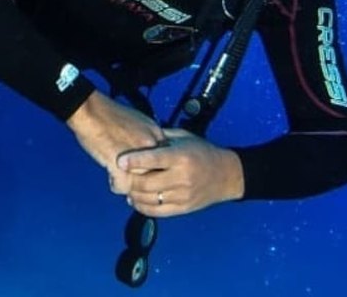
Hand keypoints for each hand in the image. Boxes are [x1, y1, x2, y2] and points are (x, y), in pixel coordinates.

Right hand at [65, 92, 164, 193]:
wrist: (90, 110)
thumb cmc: (108, 114)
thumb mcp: (139, 121)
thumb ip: (148, 138)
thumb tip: (151, 152)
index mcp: (157, 134)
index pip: (167, 162)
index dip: (156, 170)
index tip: (148, 173)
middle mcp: (151, 146)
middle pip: (157, 175)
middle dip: (145, 182)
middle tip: (135, 182)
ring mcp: (137, 157)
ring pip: (141, 185)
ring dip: (131, 186)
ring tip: (121, 179)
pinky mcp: (121, 166)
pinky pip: (124, 187)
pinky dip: (117, 185)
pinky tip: (112, 178)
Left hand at [116, 128, 244, 216]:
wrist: (227, 175)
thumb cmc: (202, 152)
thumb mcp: (184, 138)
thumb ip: (161, 137)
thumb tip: (137, 134)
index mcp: (181, 157)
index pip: (153, 159)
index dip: (134, 161)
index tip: (120, 160)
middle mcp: (182, 178)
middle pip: (146, 183)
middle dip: (130, 181)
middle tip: (119, 176)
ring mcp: (183, 195)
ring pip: (149, 199)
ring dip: (133, 194)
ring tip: (126, 188)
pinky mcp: (183, 208)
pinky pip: (157, 212)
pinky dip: (142, 207)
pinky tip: (135, 200)